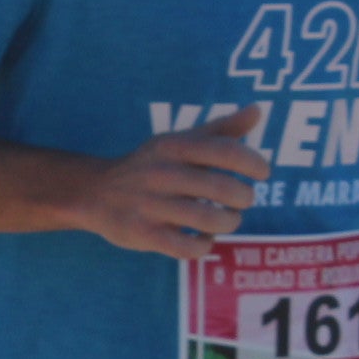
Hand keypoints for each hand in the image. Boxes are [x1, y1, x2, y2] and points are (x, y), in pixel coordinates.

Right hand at [77, 108, 269, 258]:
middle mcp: (163, 173)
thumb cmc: (151, 165)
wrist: (96, 192)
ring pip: (210, 221)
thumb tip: (258, 110)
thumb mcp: (180, 141)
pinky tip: (204, 237)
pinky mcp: (145, 234)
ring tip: (228, 218)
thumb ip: (221, 129)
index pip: (227, 151)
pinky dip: (205, 245)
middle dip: (244, 198)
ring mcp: (152, 205)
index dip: (254, 163)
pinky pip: (189, 248)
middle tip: (242, 200)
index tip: (262, 173)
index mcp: (175, 146)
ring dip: (230, 222)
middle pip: (224, 190)